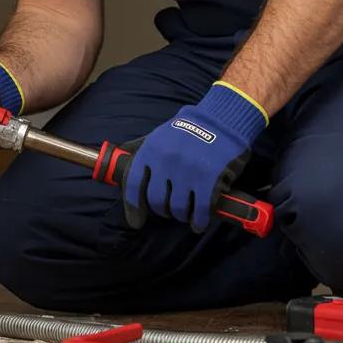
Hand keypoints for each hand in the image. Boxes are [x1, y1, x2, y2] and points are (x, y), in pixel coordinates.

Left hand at [123, 83, 267, 232]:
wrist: (222, 119)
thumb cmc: (189, 128)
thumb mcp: (160, 134)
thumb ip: (142, 148)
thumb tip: (121, 154)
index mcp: (151, 150)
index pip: (133, 184)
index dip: (133, 206)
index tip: (136, 221)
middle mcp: (166, 162)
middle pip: (157, 201)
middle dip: (162, 210)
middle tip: (169, 210)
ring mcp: (187, 172)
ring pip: (178, 209)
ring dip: (181, 215)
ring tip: (186, 213)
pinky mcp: (209, 180)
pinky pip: (200, 211)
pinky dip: (199, 221)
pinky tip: (199, 223)